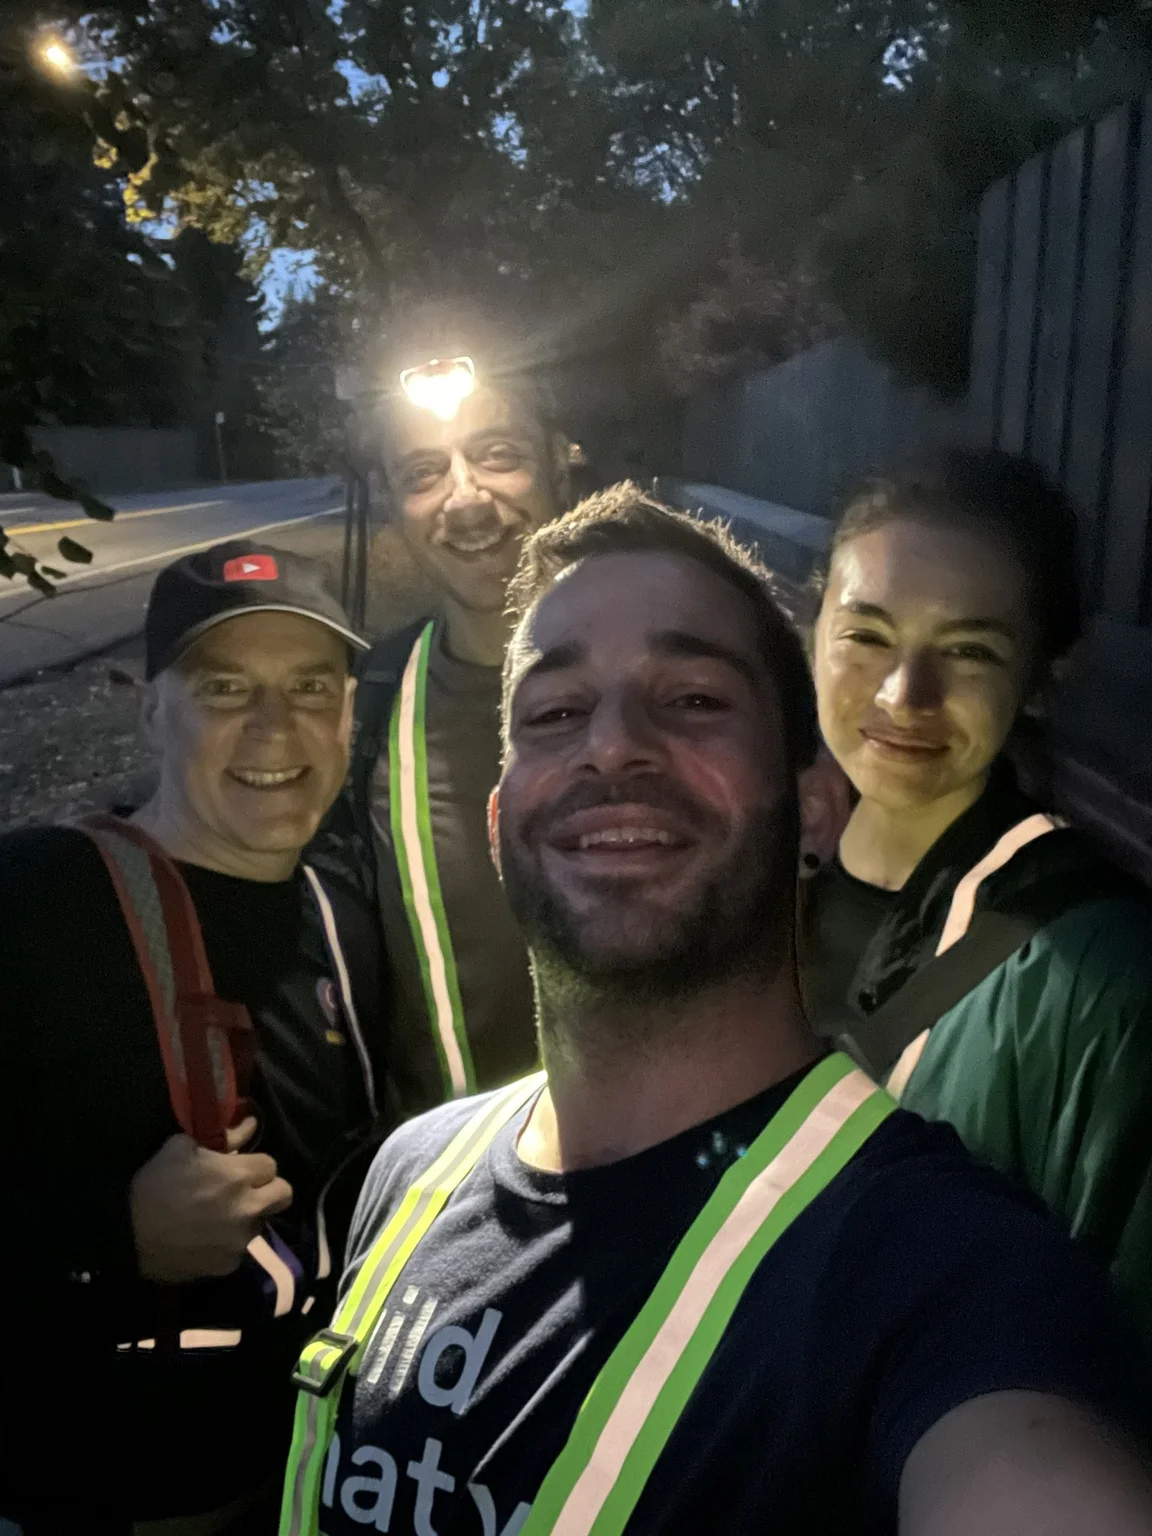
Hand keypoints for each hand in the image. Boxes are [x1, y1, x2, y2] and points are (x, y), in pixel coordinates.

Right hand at [129, 1118, 292, 1283]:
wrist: (127, 1234)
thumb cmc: (154, 1183)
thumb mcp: (182, 1147)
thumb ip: (225, 1136)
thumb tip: (250, 1124)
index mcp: (239, 1176)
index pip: (271, 1164)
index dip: (255, 1165)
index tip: (239, 1168)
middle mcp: (248, 1209)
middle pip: (283, 1195)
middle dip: (269, 1190)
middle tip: (245, 1191)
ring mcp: (239, 1241)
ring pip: (261, 1224)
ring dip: (247, 1218)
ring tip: (220, 1217)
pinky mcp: (226, 1266)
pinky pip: (238, 1251)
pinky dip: (228, 1244)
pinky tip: (205, 1239)